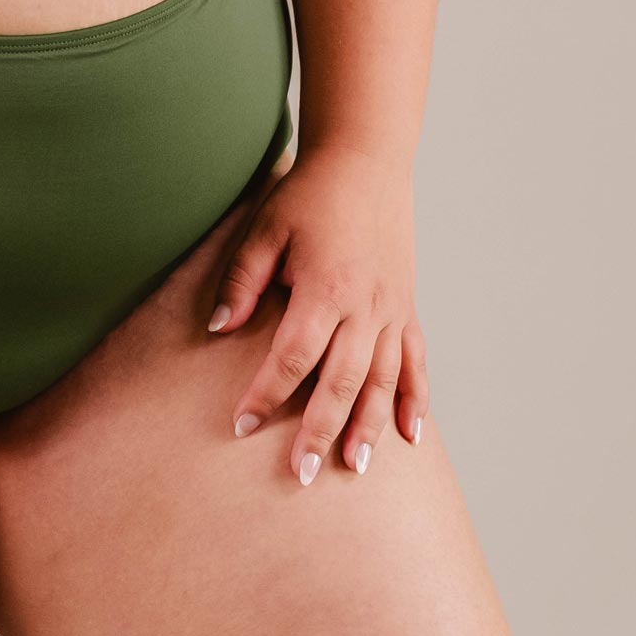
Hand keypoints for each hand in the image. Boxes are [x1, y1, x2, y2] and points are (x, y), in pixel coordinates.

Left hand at [206, 142, 429, 484]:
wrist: (365, 161)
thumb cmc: (310, 194)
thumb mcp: (266, 228)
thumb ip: (243, 281)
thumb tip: (219, 328)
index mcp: (326, 290)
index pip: (292, 358)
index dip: (265, 394)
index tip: (241, 424)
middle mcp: (365, 309)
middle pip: (341, 383)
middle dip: (320, 431)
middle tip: (302, 474)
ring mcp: (392, 310)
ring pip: (381, 381)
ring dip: (367, 427)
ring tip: (353, 468)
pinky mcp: (407, 307)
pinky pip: (415, 362)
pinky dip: (414, 400)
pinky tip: (409, 435)